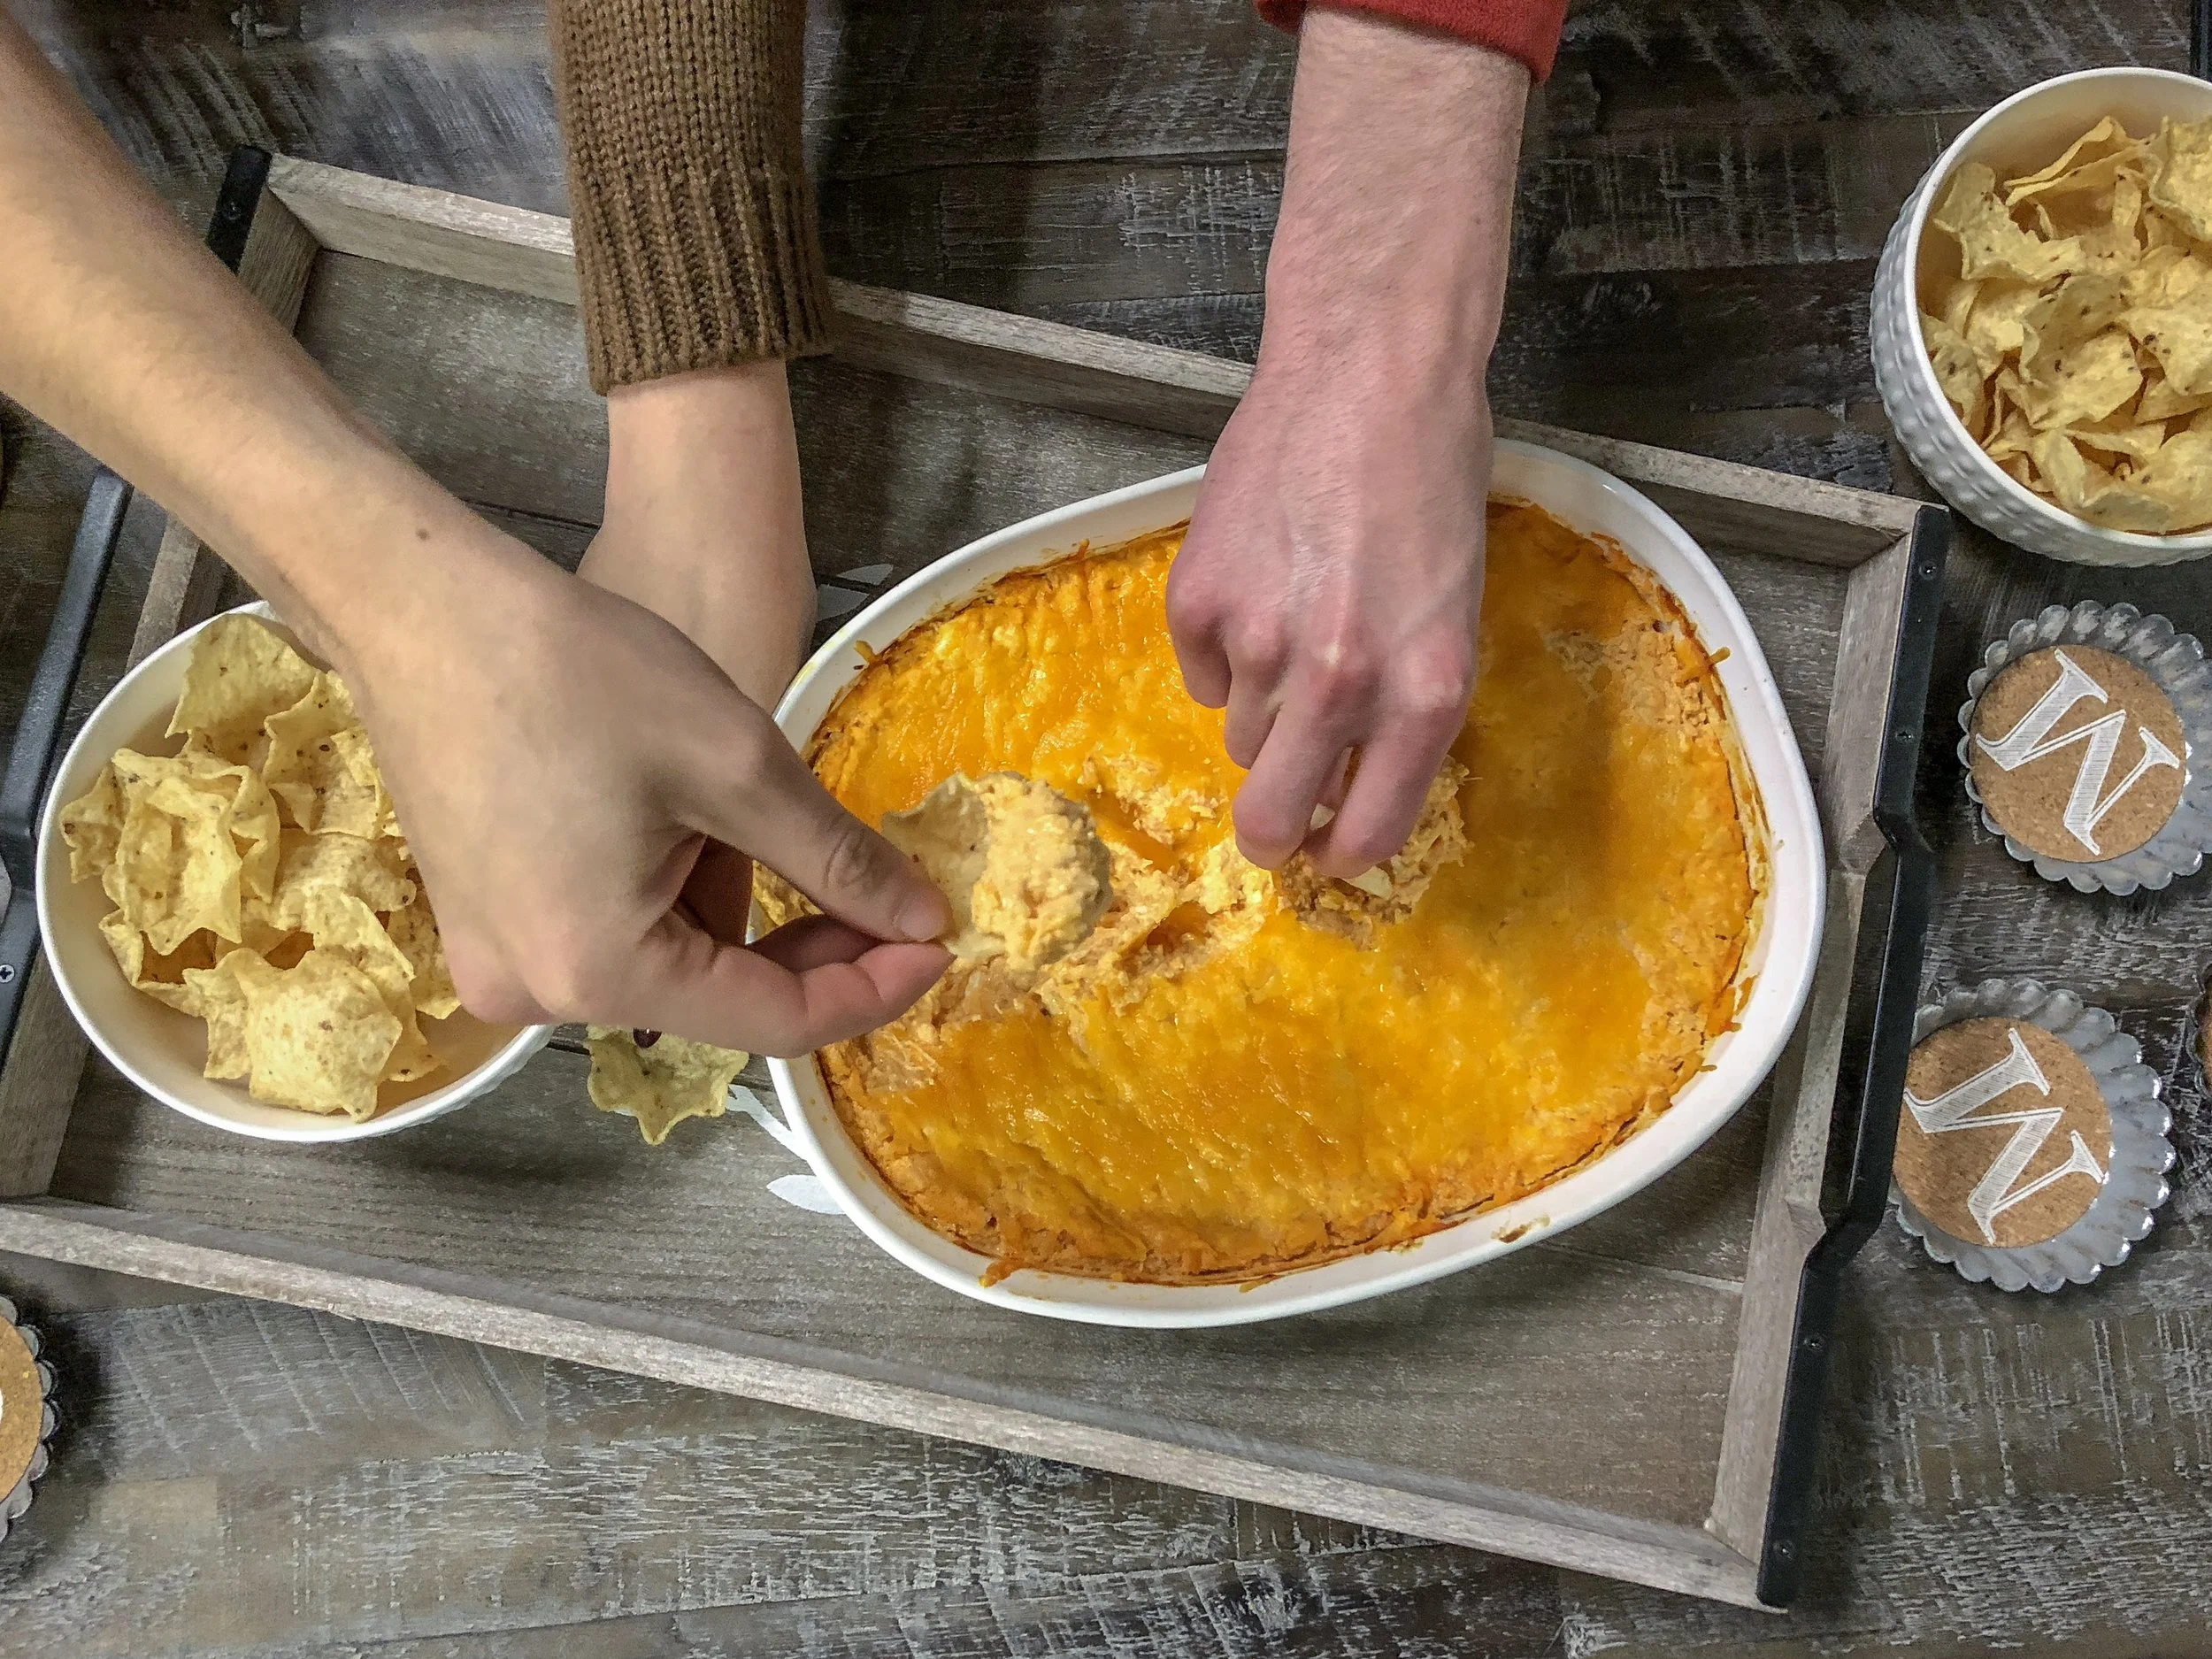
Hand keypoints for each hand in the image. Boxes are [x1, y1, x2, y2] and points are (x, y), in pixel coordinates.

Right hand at [342, 526, 949, 1055]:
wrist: (425, 610)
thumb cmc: (576, 672)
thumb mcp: (736, 764)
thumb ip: (837, 859)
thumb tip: (923, 922)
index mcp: (596, 970)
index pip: (772, 1024)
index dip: (870, 990)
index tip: (937, 946)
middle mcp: (534, 997)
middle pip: (719, 1006)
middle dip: (817, 959)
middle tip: (897, 904)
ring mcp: (497, 965)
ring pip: (670, 974)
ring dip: (755, 934)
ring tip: (828, 875)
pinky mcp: (485, 925)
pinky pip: (613, 944)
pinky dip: (687, 913)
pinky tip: (733, 856)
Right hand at [1166, 7, 1526, 877]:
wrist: (1370, 371)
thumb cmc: (1432, 481)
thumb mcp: (1455, 609)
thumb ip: (1410, 703)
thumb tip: (1357, 777)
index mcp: (1423, 692)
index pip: (1371, 828)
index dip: (1345, 854)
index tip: (1331, 853)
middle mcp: (1340, 681)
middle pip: (1274, 816)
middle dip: (1270, 837)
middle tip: (1268, 832)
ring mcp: (1260, 640)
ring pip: (1240, 732)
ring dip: (1260, 706)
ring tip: (1290, 627)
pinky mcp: (1197, 598)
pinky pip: (1197, 669)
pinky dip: (1218, 650)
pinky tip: (1252, 588)